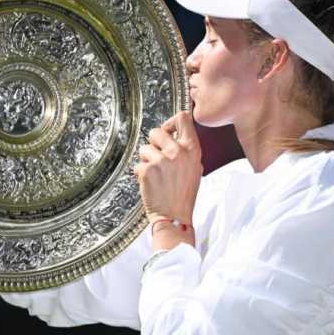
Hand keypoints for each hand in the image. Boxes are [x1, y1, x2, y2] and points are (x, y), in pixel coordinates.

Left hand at [134, 111, 202, 227]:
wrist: (174, 216)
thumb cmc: (184, 194)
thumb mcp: (195, 167)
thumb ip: (186, 149)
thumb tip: (173, 133)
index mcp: (192, 149)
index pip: (183, 118)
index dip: (171, 122)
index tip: (167, 130)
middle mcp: (177, 152)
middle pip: (157, 131)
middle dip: (153, 142)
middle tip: (157, 156)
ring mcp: (161, 161)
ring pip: (145, 148)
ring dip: (147, 159)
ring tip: (156, 174)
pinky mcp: (147, 170)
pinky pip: (138, 164)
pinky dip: (141, 173)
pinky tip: (150, 183)